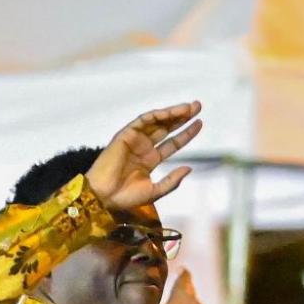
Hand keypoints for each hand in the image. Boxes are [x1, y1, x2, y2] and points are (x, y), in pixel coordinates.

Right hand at [86, 103, 203, 212]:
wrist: (104, 197)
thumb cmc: (125, 198)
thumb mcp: (155, 191)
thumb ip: (172, 181)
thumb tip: (189, 168)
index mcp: (150, 159)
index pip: (172, 143)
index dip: (186, 133)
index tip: (200, 123)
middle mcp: (143, 147)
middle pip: (166, 128)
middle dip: (182, 117)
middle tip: (198, 106)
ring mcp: (135, 140)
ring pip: (156, 121)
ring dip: (172, 113)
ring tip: (189, 107)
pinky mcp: (125, 135)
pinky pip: (142, 121)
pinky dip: (156, 115)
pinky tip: (170, 112)